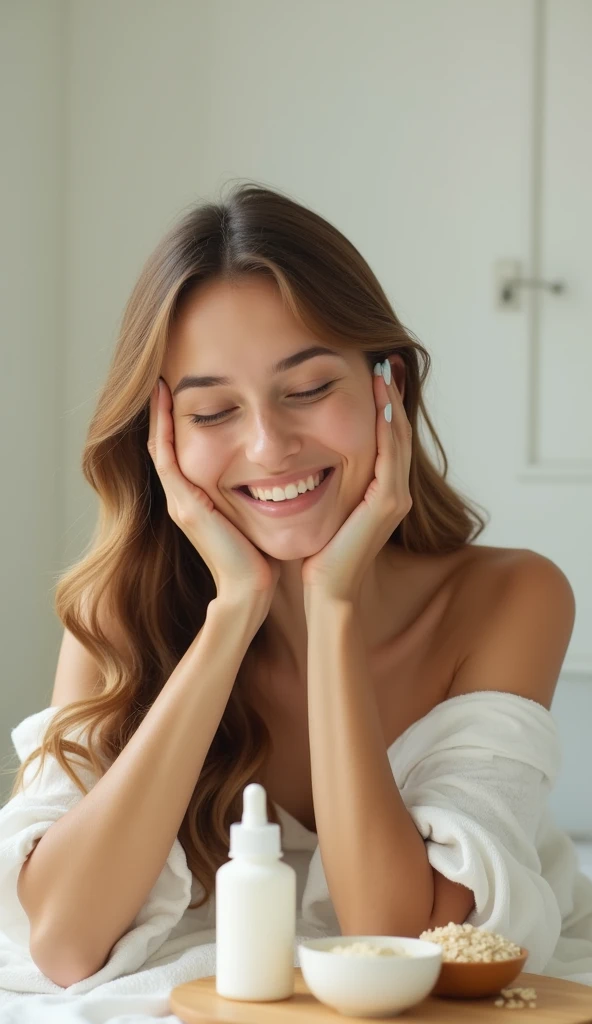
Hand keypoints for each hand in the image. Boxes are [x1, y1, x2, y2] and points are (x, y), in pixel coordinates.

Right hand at [147, 378, 280, 606]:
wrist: (252, 590)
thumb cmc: (261, 557)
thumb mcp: (255, 513)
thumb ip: (255, 491)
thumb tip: (277, 468)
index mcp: (196, 499)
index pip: (180, 450)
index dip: (176, 419)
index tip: (181, 387)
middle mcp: (182, 497)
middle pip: (164, 443)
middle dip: (163, 410)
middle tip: (163, 374)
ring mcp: (179, 500)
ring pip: (160, 444)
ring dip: (158, 412)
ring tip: (159, 379)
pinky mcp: (185, 504)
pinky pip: (166, 456)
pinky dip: (163, 426)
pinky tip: (165, 398)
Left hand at [301, 359, 412, 600]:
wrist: (325, 589)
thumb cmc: (318, 551)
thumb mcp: (324, 503)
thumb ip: (326, 477)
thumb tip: (305, 452)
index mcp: (382, 489)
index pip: (387, 435)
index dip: (383, 402)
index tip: (372, 369)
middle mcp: (395, 490)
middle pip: (398, 430)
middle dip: (391, 393)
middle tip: (384, 357)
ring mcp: (395, 498)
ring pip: (399, 438)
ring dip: (392, 403)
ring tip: (383, 370)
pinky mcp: (387, 505)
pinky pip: (391, 457)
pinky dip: (388, 428)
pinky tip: (380, 403)